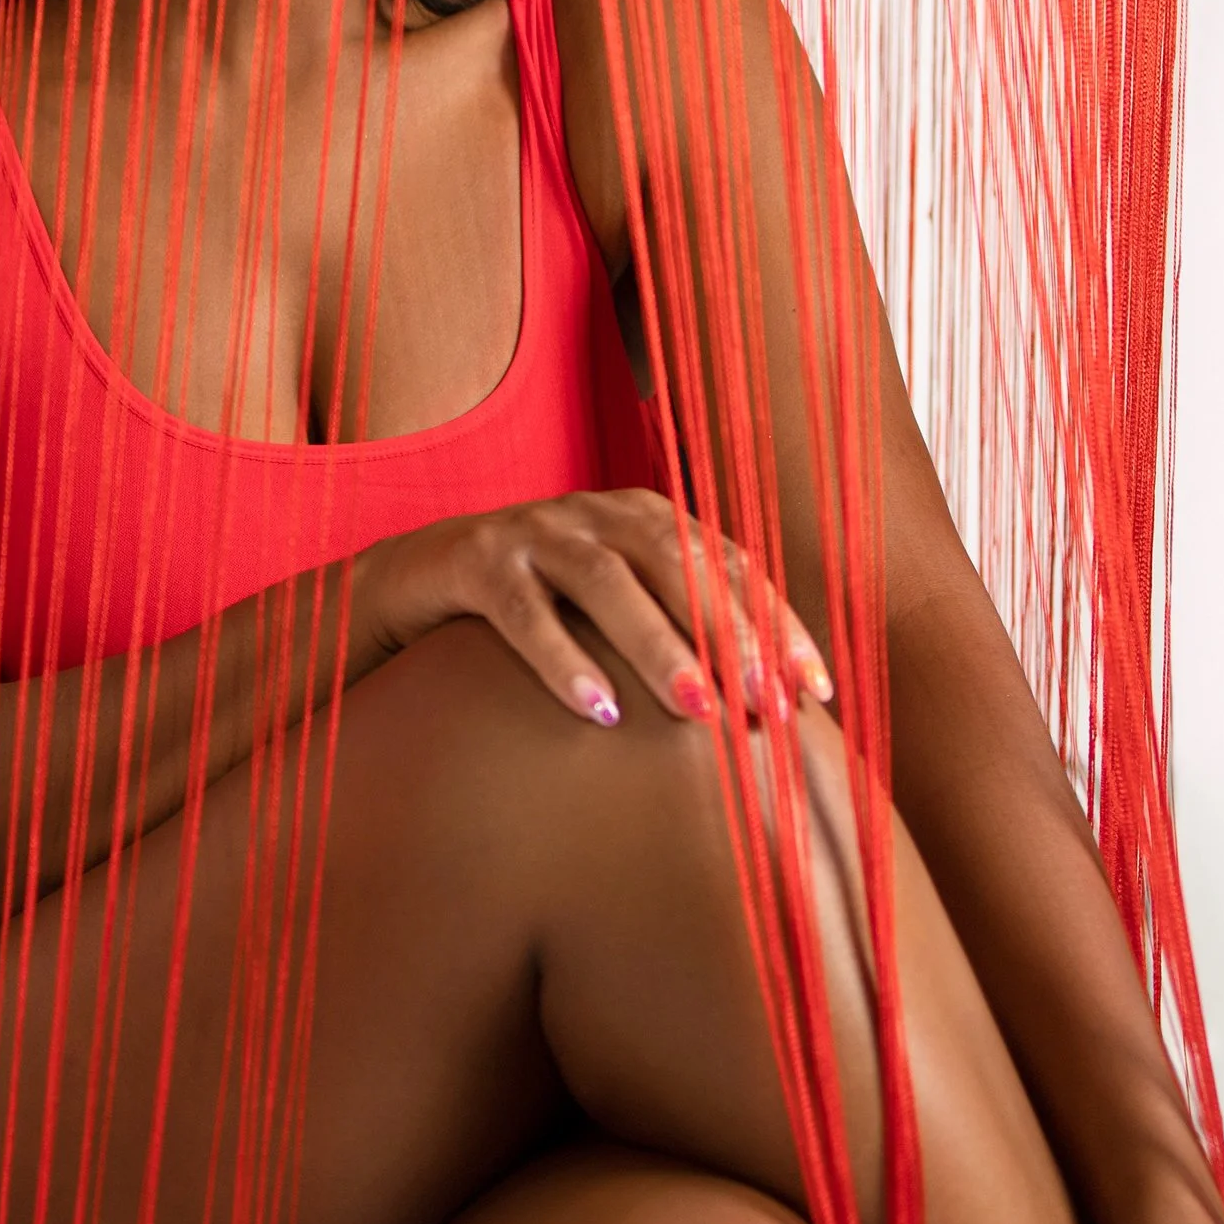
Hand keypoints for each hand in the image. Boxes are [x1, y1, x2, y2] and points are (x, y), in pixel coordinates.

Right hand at [353, 486, 834, 727]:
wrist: (410, 584)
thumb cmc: (534, 611)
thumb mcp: (611, 612)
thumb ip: (677, 632)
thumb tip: (769, 707)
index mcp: (643, 518)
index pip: (729, 563)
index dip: (776, 623)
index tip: (813, 692)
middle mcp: (594, 514)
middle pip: (677, 563)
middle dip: (729, 634)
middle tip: (765, 705)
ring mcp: (532, 533)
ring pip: (607, 581)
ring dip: (659, 645)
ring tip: (699, 710)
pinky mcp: (474, 562)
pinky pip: (522, 611)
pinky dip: (563, 659)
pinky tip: (596, 710)